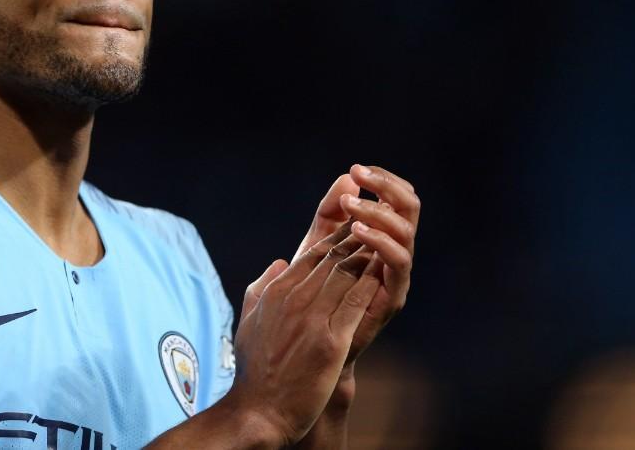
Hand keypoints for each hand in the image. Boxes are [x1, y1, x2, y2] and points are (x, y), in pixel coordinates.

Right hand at [227, 224, 384, 444]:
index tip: (353, 227)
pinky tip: (383, 276)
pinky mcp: (329, 341)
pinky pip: (354, 305)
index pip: (311, 255)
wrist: (258, 409)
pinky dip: (369, 287)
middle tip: (376, 225)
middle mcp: (293, 299)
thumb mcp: (249, 320)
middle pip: (331, 259)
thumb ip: (261, 288)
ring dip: (366, 257)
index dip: (335, 238)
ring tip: (385, 243)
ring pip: (344, 276)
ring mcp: (311, 318)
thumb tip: (277, 263)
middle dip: (356, 239)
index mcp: (275, 292)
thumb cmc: (253, 370)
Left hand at [294, 164, 418, 364]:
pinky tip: (356, 230)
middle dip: (387, 186)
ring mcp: (395, 272)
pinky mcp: (392, 295)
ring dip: (380, 212)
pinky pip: (399, 263)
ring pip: (407, 231)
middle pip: (410, 207)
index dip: (381, 179)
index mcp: (380, 235)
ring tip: (352, 206)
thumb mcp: (317, 243)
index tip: (356, 169)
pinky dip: (381, 242)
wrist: (308, 342)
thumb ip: (330, 212)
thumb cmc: (312, 291)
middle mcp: (394, 250)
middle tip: (361, 176)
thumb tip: (346, 177)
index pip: (395, 197)